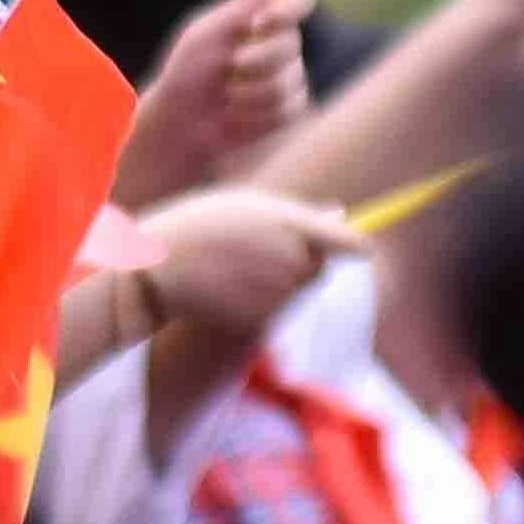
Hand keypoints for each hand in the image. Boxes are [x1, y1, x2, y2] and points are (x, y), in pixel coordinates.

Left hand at [114, 0, 313, 208]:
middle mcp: (280, 44)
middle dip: (257, 58)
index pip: (298, 0)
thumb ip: (240, 9)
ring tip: (226, 94)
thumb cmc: (187, 73)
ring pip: (289, 80)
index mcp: (261, 19)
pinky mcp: (288, 109)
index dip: (289, 8)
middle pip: (293, 43)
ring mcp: (288, 77)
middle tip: (230, 66)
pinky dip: (256, 113)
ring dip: (251, 90)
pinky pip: (288, 107)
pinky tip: (236, 114)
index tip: (262, 22)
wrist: (181, 123)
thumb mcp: (205, 35)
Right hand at [130, 186, 362, 340]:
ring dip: (278, 281)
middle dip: (301, 261)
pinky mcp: (262, 319)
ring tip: (236, 265)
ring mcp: (278, 294)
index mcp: (290, 224)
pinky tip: (228, 287)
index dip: (357, 245)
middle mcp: (291, 260)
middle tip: (261, 248)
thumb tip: (339, 215)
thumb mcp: (245, 203)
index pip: (346, 242)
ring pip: (294, 290)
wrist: (156, 268)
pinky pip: (272, 310)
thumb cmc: (199, 225)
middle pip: (318, 268)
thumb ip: (295, 213)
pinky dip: (258, 302)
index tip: (366, 247)